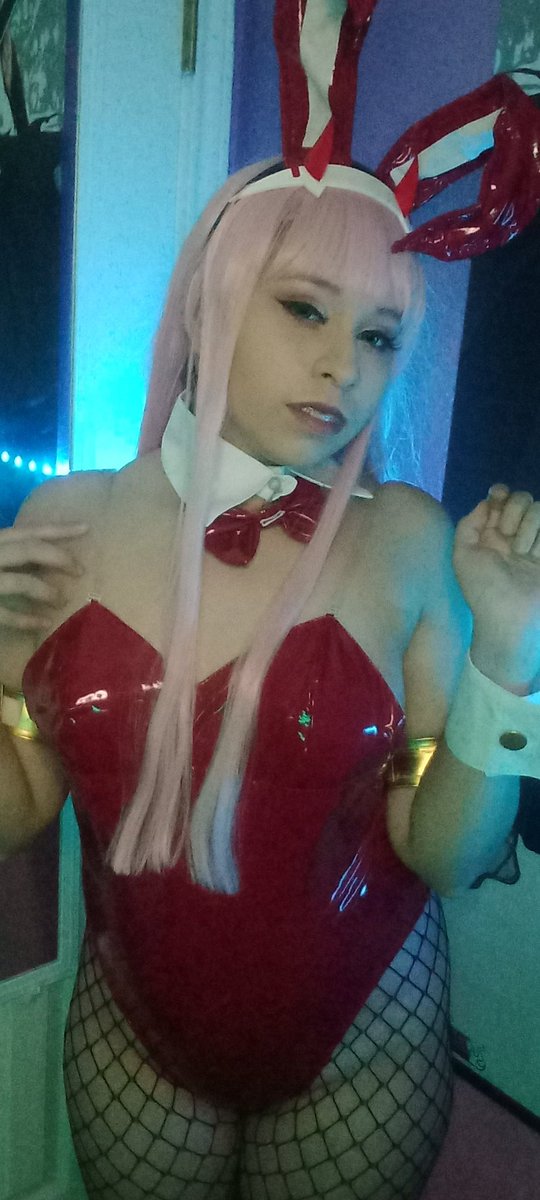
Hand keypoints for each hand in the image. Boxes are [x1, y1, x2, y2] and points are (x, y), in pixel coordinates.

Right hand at [0, 523, 88, 630]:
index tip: (86, 527)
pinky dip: (28, 619)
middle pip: (29, 549)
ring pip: (21, 581)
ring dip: (46, 591)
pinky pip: (6, 614)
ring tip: (60, 600)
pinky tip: (44, 622)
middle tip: (79, 570)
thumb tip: (45, 556)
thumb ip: (10, 552)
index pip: (27, 531)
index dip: (58, 529)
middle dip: (59, 557)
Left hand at [453, 485, 539, 686]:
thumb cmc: (482, 589)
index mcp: (490, 533)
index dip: (501, 494)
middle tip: (508, 539)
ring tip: (523, 553)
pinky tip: (536, 555)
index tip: (498, 501)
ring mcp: (534, 543)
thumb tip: (486, 502)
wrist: (510, 618)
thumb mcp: (462, 556)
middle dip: (516, 513)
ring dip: (530, 528)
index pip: (500, 497)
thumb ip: (469, 524)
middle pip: (523, 499)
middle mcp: (514, 534)